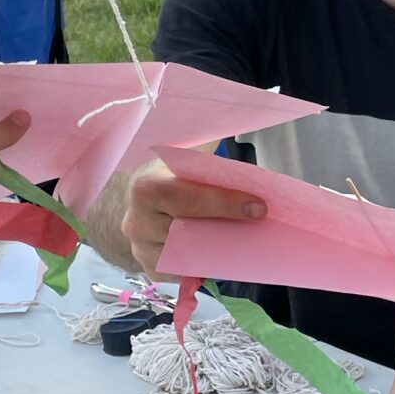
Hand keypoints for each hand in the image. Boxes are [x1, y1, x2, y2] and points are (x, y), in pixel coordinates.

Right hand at [119, 157, 265, 276]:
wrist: (140, 202)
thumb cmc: (169, 176)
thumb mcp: (183, 155)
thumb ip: (205, 144)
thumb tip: (239, 120)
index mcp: (145, 188)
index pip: (187, 199)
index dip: (224, 203)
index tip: (258, 206)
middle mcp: (136, 222)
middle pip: (189, 233)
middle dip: (225, 229)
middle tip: (257, 224)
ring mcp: (140, 250)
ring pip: (189, 257)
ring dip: (218, 250)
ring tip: (242, 238)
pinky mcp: (151, 270)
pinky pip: (185, 273)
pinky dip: (206, 265)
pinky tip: (221, 252)